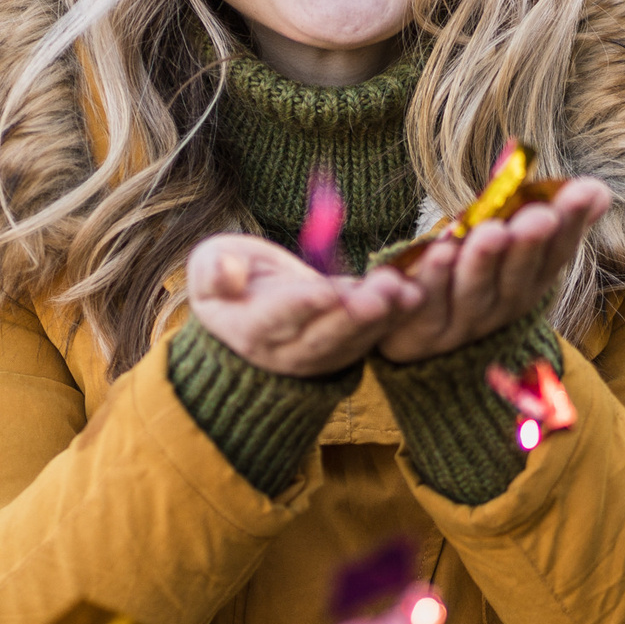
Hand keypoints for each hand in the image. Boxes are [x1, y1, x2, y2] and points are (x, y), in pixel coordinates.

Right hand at [187, 235, 425, 377]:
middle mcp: (285, 350)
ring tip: (406, 291)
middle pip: (323, 336)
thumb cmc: (229, 282)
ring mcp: (318, 355)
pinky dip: (394, 319)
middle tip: (381, 293)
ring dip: (383, 317)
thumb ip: (214, 270)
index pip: (275, 319)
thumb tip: (227, 272)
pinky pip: (371, 337)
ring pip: (353, 340)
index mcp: (249, 328)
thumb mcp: (208, 268)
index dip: (300, 305)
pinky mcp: (345, 349)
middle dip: (354, 315)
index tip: (325, 290)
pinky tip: (416, 295)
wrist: (246, 319)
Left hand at [372, 176, 610, 364]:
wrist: (413, 333)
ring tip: (488, 232)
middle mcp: (499, 308)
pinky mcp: (416, 333)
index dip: (571, 225)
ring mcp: (459, 324)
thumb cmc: (468, 275)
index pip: (555, 254)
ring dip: (481, 264)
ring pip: (473, 294)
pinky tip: (427, 261)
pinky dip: (425, 286)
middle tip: (538, 215)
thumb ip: (550, 219)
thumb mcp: (509, 246)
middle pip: (516, 278)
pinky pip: (421, 310)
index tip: (584, 192)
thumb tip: (600, 191)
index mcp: (526, 284)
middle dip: (528, 246)